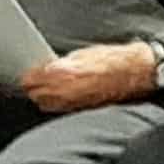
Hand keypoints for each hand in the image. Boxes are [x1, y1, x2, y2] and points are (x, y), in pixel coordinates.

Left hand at [19, 43, 157, 112]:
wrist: (134, 73)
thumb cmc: (113, 60)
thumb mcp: (83, 53)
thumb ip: (60, 63)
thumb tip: (46, 69)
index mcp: (62, 73)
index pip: (30, 81)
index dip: (29, 76)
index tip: (31, 74)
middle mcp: (63, 92)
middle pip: (34, 96)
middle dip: (34, 88)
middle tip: (38, 80)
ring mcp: (71, 103)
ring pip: (44, 105)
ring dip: (44, 97)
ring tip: (51, 88)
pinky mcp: (79, 110)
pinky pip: (58, 109)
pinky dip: (56, 103)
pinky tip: (62, 96)